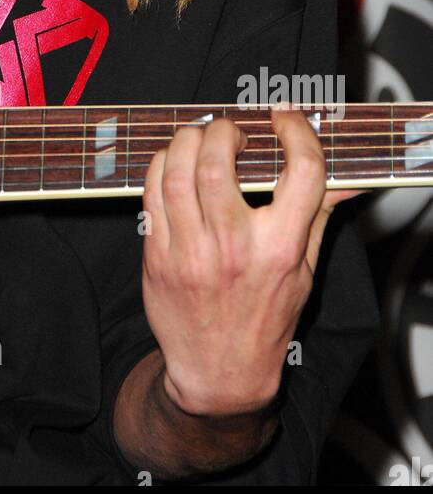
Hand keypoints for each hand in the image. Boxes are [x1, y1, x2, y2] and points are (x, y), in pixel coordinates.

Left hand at [141, 106, 363, 417]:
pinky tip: (174, 162)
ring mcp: (190, 252)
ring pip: (178, 171)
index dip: (296, 133)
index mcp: (280, 249)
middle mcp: (234, 247)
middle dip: (224, 131)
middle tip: (232, 132)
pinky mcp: (158, 256)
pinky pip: (152, 193)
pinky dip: (162, 165)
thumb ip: (317, 218)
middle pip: (220, 162)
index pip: (301, 173)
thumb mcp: (304, 272)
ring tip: (200, 139)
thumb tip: (341, 178)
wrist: (218, 373)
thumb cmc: (264, 320)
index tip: (285, 120)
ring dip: (188, 140)